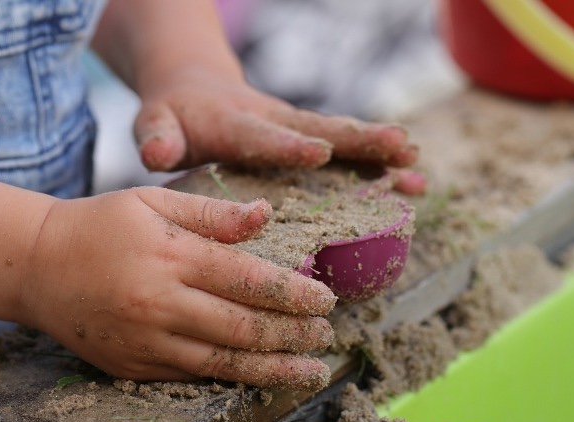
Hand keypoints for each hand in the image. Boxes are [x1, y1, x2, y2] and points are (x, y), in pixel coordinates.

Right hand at [18, 187, 336, 390]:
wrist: (37, 266)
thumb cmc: (100, 225)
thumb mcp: (153, 201)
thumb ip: (212, 212)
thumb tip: (267, 216)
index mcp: (172, 255)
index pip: (250, 280)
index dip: (295, 294)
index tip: (326, 300)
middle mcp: (161, 302)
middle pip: (244, 328)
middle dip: (294, 334)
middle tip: (325, 334)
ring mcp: (146, 340)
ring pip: (224, 363)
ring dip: (274, 369)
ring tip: (311, 371)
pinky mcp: (132, 365)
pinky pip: (191, 376)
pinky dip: (231, 378)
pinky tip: (259, 376)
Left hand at [134, 67, 425, 194]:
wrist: (194, 87)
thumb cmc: (173, 115)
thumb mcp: (155, 123)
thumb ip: (157, 137)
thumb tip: (157, 153)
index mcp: (234, 124)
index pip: (262, 136)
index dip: (288, 145)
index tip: (319, 152)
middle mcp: (272, 122)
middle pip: (319, 129)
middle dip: (359, 140)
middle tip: (399, 148)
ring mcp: (294, 129)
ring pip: (341, 139)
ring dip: (379, 153)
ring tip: (417, 167)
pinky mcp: (306, 138)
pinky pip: (345, 152)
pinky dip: (378, 165)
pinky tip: (413, 182)